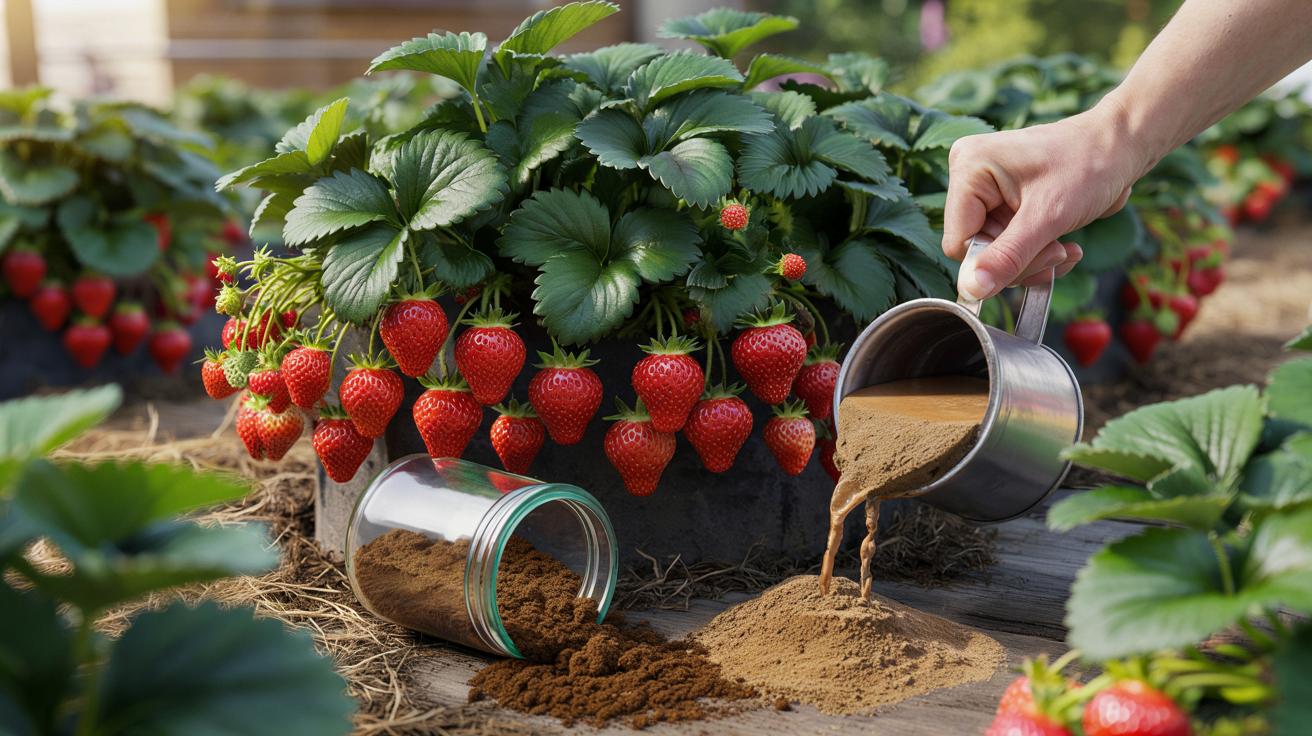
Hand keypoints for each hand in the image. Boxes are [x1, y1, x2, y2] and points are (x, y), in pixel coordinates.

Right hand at [942, 102, 1147, 298]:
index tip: (1035, 257)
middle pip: (978, 249)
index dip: (993, 262)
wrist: (1123, 146)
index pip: (958, 242)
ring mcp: (988, 190)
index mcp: (969, 168)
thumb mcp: (1048, 216)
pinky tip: (1065, 245)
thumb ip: (1007, 256)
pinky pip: (1009, 245)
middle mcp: (971, 176)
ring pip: (995, 253)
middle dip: (1020, 260)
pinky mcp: (1004, 202)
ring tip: (1065, 248)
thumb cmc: (1090, 164)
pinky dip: (1037, 254)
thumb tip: (972, 290)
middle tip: (1057, 252)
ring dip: (1033, 261)